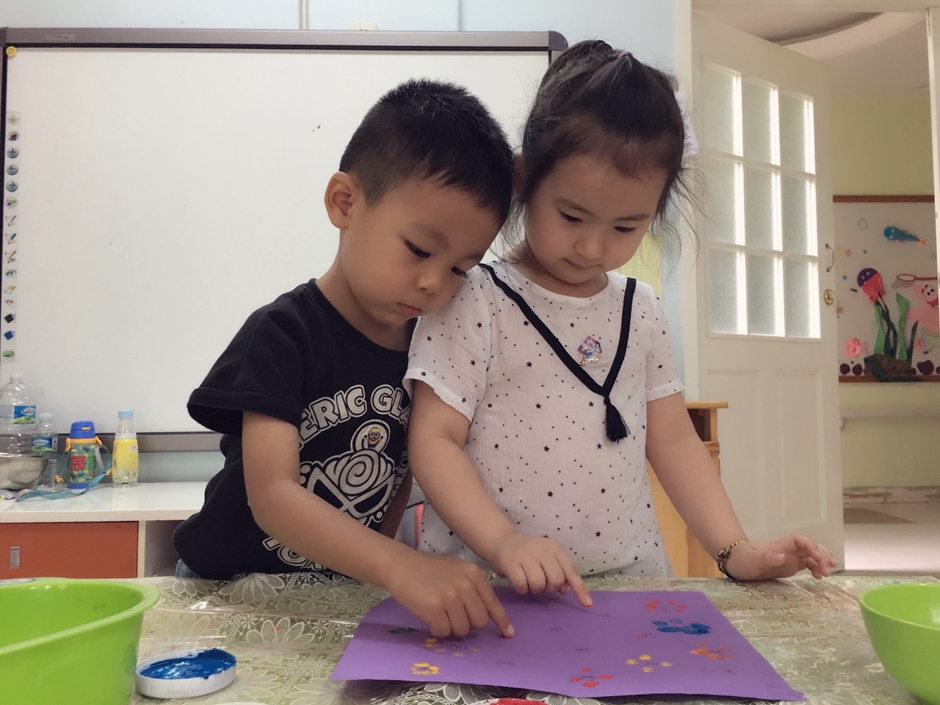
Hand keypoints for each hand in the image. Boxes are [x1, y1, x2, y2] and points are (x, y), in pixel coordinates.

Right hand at [385, 554, 513, 638]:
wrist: (402, 566)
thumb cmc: (429, 571)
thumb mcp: (457, 571)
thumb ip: (472, 588)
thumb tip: (486, 614)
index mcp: (474, 574)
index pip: (492, 603)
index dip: (501, 620)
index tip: (508, 634)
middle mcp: (466, 584)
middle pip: (479, 621)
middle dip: (467, 624)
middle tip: (452, 616)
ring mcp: (451, 596)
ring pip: (462, 629)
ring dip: (450, 627)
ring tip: (438, 614)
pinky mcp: (435, 607)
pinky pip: (443, 632)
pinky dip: (437, 630)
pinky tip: (429, 617)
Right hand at [488, 533, 592, 606]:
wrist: (501, 541)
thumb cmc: (527, 554)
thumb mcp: (546, 558)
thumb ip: (558, 572)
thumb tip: (565, 590)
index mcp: (553, 548)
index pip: (570, 570)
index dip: (579, 588)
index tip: (587, 604)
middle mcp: (541, 550)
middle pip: (556, 578)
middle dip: (550, 588)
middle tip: (543, 587)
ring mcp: (525, 555)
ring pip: (539, 583)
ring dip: (535, 590)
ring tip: (530, 585)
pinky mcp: (510, 562)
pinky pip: (522, 584)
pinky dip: (522, 589)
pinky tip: (520, 585)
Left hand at [723, 534, 837, 580]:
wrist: (735, 562)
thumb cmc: (742, 559)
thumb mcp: (751, 561)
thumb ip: (766, 558)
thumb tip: (783, 556)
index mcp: (780, 546)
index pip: (799, 540)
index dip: (810, 546)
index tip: (817, 557)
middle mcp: (787, 550)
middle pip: (809, 547)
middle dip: (821, 555)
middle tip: (827, 570)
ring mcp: (789, 557)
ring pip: (811, 554)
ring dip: (821, 560)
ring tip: (828, 572)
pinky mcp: (789, 565)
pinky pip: (807, 563)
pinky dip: (815, 567)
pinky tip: (819, 575)